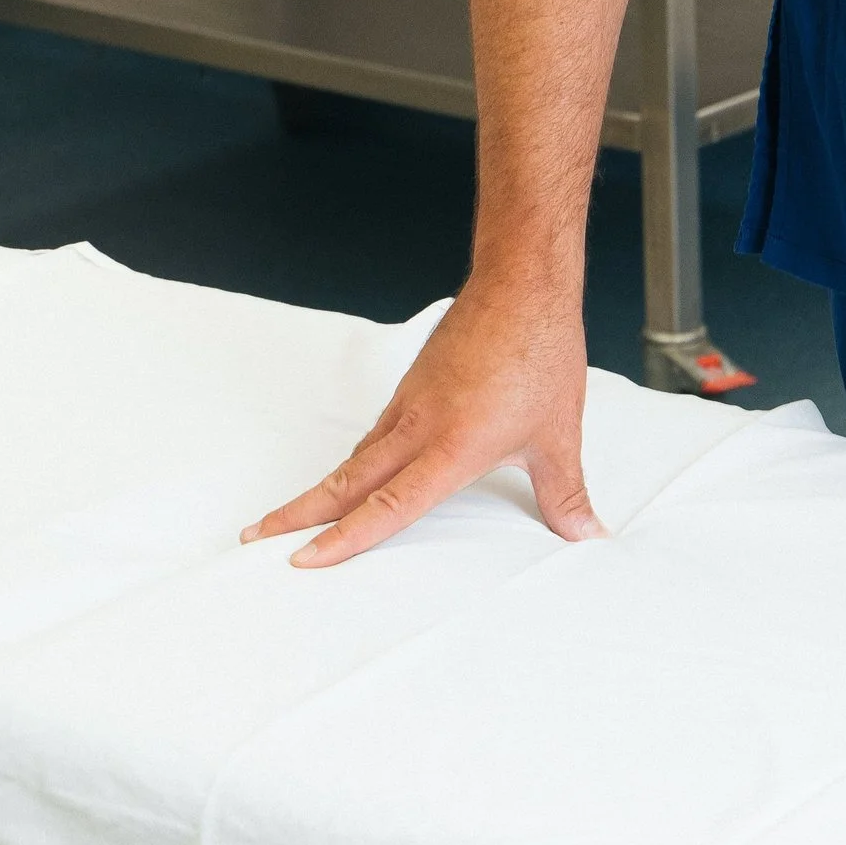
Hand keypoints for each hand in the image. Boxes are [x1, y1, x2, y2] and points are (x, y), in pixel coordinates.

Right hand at [244, 277, 603, 569]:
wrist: (523, 284)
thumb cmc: (540, 353)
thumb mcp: (560, 434)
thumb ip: (566, 493)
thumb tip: (588, 533)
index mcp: (452, 448)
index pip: (388, 506)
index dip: (345, 538)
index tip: (302, 559)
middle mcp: (420, 427)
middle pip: (347, 482)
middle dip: (299, 515)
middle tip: (257, 538)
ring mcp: (411, 403)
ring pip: (358, 455)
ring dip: (325, 488)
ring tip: (294, 515)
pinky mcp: (414, 384)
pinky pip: (376, 431)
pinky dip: (358, 458)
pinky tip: (360, 469)